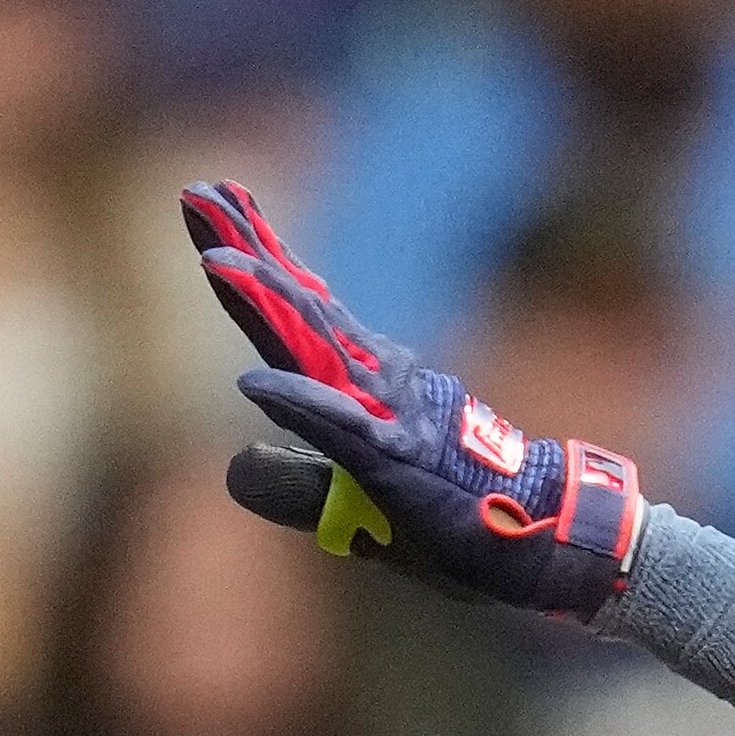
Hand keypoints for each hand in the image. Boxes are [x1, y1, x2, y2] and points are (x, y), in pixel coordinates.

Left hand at [185, 179, 649, 618]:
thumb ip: (296, 484)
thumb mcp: (357, 506)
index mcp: (362, 388)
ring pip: (315, 349)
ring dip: (265, 302)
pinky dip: (297, 403)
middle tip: (198, 192)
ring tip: (214, 257)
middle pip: (297, 310)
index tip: (214, 212)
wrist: (537, 543)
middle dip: (247, 248)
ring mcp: (389, 415)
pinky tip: (250, 383)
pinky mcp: (399, 461)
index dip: (256, 266)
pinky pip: (340, 428)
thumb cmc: (455, 522)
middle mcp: (374, 386)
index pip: (296, 317)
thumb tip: (232, 465)